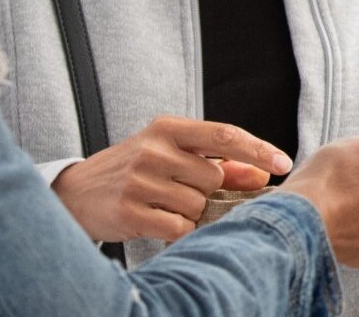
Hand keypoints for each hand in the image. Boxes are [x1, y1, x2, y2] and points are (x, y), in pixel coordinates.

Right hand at [52, 116, 292, 242]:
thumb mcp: (174, 155)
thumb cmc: (137, 170)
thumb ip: (221, 164)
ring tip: (163, 203)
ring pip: (198, 204)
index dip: (257, 149)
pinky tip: (157, 219)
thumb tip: (263, 174)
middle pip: (213, 177)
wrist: (75, 193)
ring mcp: (139, 180)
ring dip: (191, 211)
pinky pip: (178, 226)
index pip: (224, 134)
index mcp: (168, 128)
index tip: (283, 163)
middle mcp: (153, 150)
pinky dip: (177, 229)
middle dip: (208, 190)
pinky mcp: (128, 211)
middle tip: (181, 189)